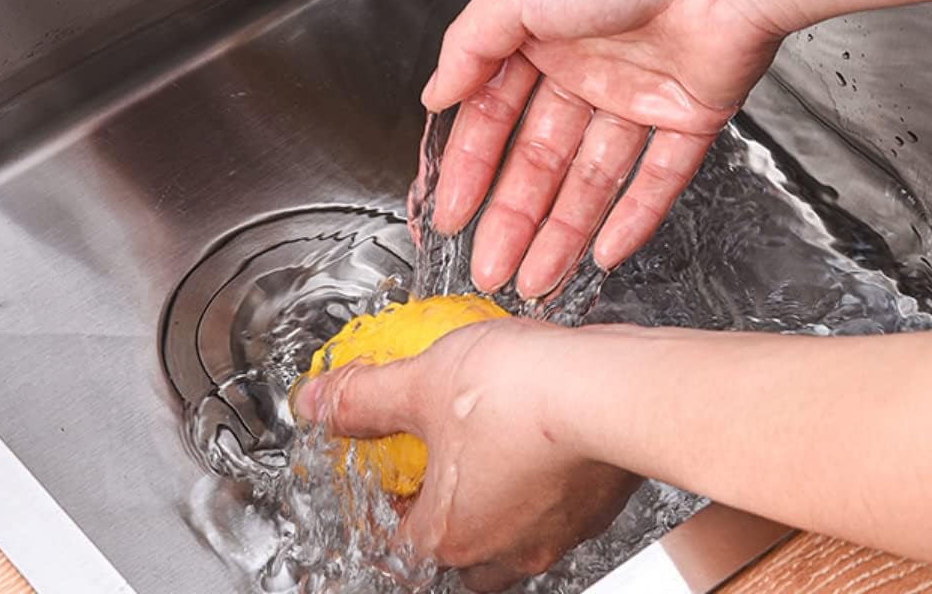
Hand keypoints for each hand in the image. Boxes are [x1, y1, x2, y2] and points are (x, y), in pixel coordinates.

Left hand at [292, 318, 640, 590]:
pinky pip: (556, 498)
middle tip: (435, 458)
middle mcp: (506, 549)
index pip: (394, 543)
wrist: (612, 387)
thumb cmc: (522, 396)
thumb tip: (318, 401)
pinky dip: (540, 467)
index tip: (386, 464)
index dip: (383, 501)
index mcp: (451, 536)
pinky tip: (537, 418)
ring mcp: (559, 531)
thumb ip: (364, 398)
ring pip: (511, 529)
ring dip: (493, 489)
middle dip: (441, 511)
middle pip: (456, 550)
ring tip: (487, 431)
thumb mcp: (421, 382)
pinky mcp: (597, 503)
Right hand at [423, 0, 931, 299]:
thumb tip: (435, 92)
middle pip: (540, 157)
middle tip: (487, 268)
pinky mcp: (690, 113)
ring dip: (562, 230)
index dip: (470, 168)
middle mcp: (586, 62)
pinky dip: (632, 218)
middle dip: (512, 216)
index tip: (450, 215)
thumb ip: (469, 46)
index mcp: (539, 30)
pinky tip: (603, 253)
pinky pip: (658, 178)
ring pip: (592, 177)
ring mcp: (639, 92)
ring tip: (533, 278)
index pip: (494, 114)